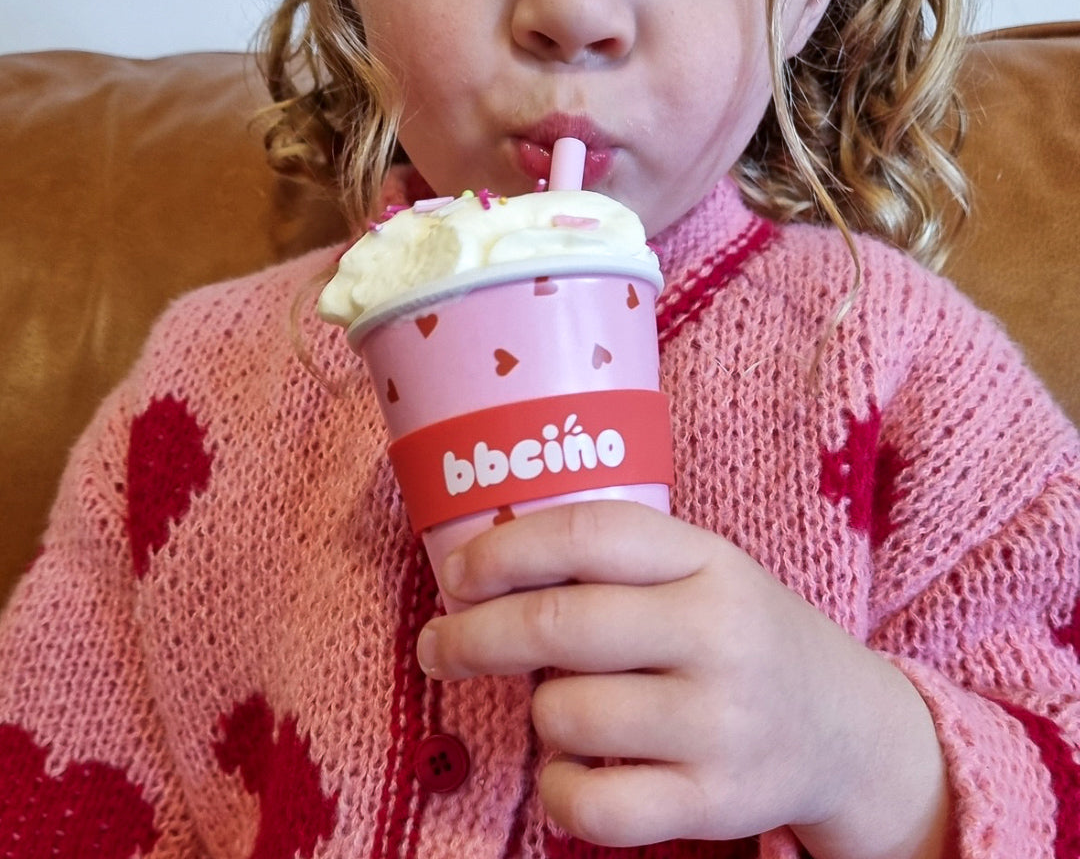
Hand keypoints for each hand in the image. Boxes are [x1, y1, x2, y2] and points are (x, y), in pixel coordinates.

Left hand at [416, 501, 949, 858]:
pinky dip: (559, 788)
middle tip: (440, 645)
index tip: (457, 574)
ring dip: (540, 711)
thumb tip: (485, 568)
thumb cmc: (742, 634)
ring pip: (565, 714)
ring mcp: (720, 723)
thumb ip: (615, 562)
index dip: (506, 551)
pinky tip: (573, 769)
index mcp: (709, 561)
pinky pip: (592, 804)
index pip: (590, 534)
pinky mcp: (716, 802)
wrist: (844, 726)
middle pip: (560, 624)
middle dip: (474, 635)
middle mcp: (718, 635)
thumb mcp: (701, 570)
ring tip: (567, 706)